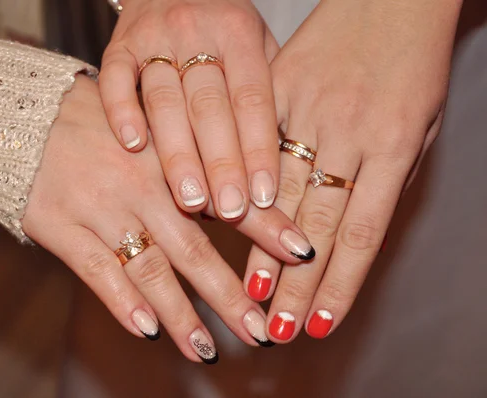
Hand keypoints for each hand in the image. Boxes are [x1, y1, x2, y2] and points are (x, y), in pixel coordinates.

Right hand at [22, 75, 312, 361]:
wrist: (22, 115)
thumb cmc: (98, 121)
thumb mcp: (150, 124)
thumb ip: (193, 154)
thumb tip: (243, 189)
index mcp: (169, 154)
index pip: (228, 196)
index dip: (268, 226)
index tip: (304, 256)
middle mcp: (140, 184)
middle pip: (193, 247)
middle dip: (229, 293)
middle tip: (260, 330)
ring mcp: (100, 207)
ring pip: (149, 269)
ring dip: (182, 314)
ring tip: (209, 350)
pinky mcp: (61, 227)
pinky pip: (97, 272)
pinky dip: (123, 303)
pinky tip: (147, 331)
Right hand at [100, 0, 280, 221]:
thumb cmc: (221, 26)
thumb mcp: (254, 46)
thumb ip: (264, 93)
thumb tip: (280, 162)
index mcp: (237, 31)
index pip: (253, 97)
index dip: (259, 149)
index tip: (264, 196)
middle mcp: (196, 31)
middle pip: (210, 105)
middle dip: (221, 162)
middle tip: (230, 210)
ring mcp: (153, 38)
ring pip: (165, 100)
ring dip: (178, 154)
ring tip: (190, 199)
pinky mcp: (119, 44)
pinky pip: (115, 78)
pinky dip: (122, 111)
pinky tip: (133, 147)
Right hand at [244, 0, 461, 341]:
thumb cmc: (411, 60)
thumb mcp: (421, 122)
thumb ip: (389, 178)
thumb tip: (356, 233)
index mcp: (394, 142)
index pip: (364, 230)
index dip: (342, 281)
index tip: (321, 322)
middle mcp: (347, 130)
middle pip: (316, 220)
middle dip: (296, 280)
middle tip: (276, 324)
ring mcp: (305, 107)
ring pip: (277, 187)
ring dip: (260, 245)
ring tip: (247, 288)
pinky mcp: (275, 85)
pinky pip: (251, 141)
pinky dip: (235, 181)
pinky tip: (210, 213)